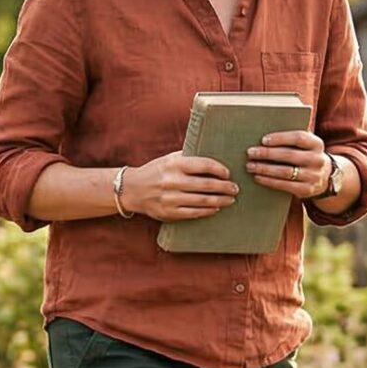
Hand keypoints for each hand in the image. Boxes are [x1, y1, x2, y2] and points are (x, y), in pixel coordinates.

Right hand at [123, 151, 239, 220]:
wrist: (131, 189)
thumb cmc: (155, 171)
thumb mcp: (168, 159)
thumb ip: (188, 157)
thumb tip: (213, 154)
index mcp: (174, 164)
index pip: (204, 165)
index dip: (220, 169)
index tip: (228, 173)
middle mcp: (172, 181)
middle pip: (207, 185)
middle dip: (225, 187)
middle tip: (235, 188)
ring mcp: (170, 198)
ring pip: (203, 201)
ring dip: (220, 201)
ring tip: (230, 200)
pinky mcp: (169, 212)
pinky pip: (193, 213)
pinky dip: (207, 211)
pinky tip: (215, 208)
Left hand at [246, 129, 333, 199]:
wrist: (324, 177)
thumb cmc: (306, 155)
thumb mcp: (305, 145)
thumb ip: (291, 139)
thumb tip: (264, 135)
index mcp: (317, 144)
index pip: (298, 138)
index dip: (280, 138)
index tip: (263, 140)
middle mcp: (317, 160)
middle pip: (289, 155)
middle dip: (267, 154)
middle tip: (251, 152)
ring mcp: (313, 176)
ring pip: (285, 172)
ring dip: (265, 169)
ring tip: (250, 166)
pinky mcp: (307, 190)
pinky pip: (284, 185)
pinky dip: (269, 181)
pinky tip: (257, 177)